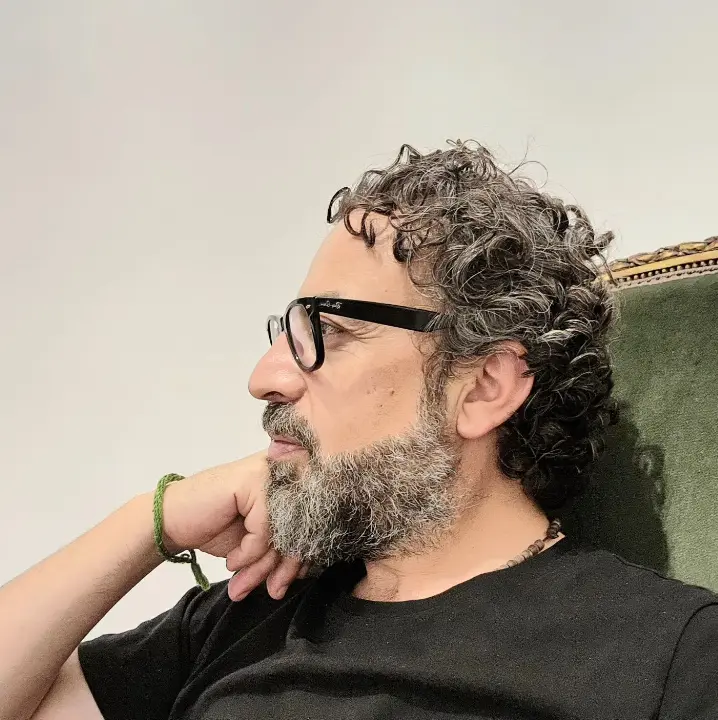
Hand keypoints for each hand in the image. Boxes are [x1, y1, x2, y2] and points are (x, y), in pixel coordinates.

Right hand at [160, 451, 311, 600]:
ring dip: (264, 566)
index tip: (284, 582)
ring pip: (285, 530)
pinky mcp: (252, 480)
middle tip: (273, 590)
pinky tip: (232, 560)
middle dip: (286, 567)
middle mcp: (284, 471)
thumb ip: (281, 549)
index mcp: (289, 483)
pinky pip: (264, 529)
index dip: (302, 557)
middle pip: (302, 527)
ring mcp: (269, 472)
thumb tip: (305, 570)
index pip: (311, 522)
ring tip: (244, 583)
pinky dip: (249, 552)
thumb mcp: (256, 544)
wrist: (170, 521)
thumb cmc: (214, 527)